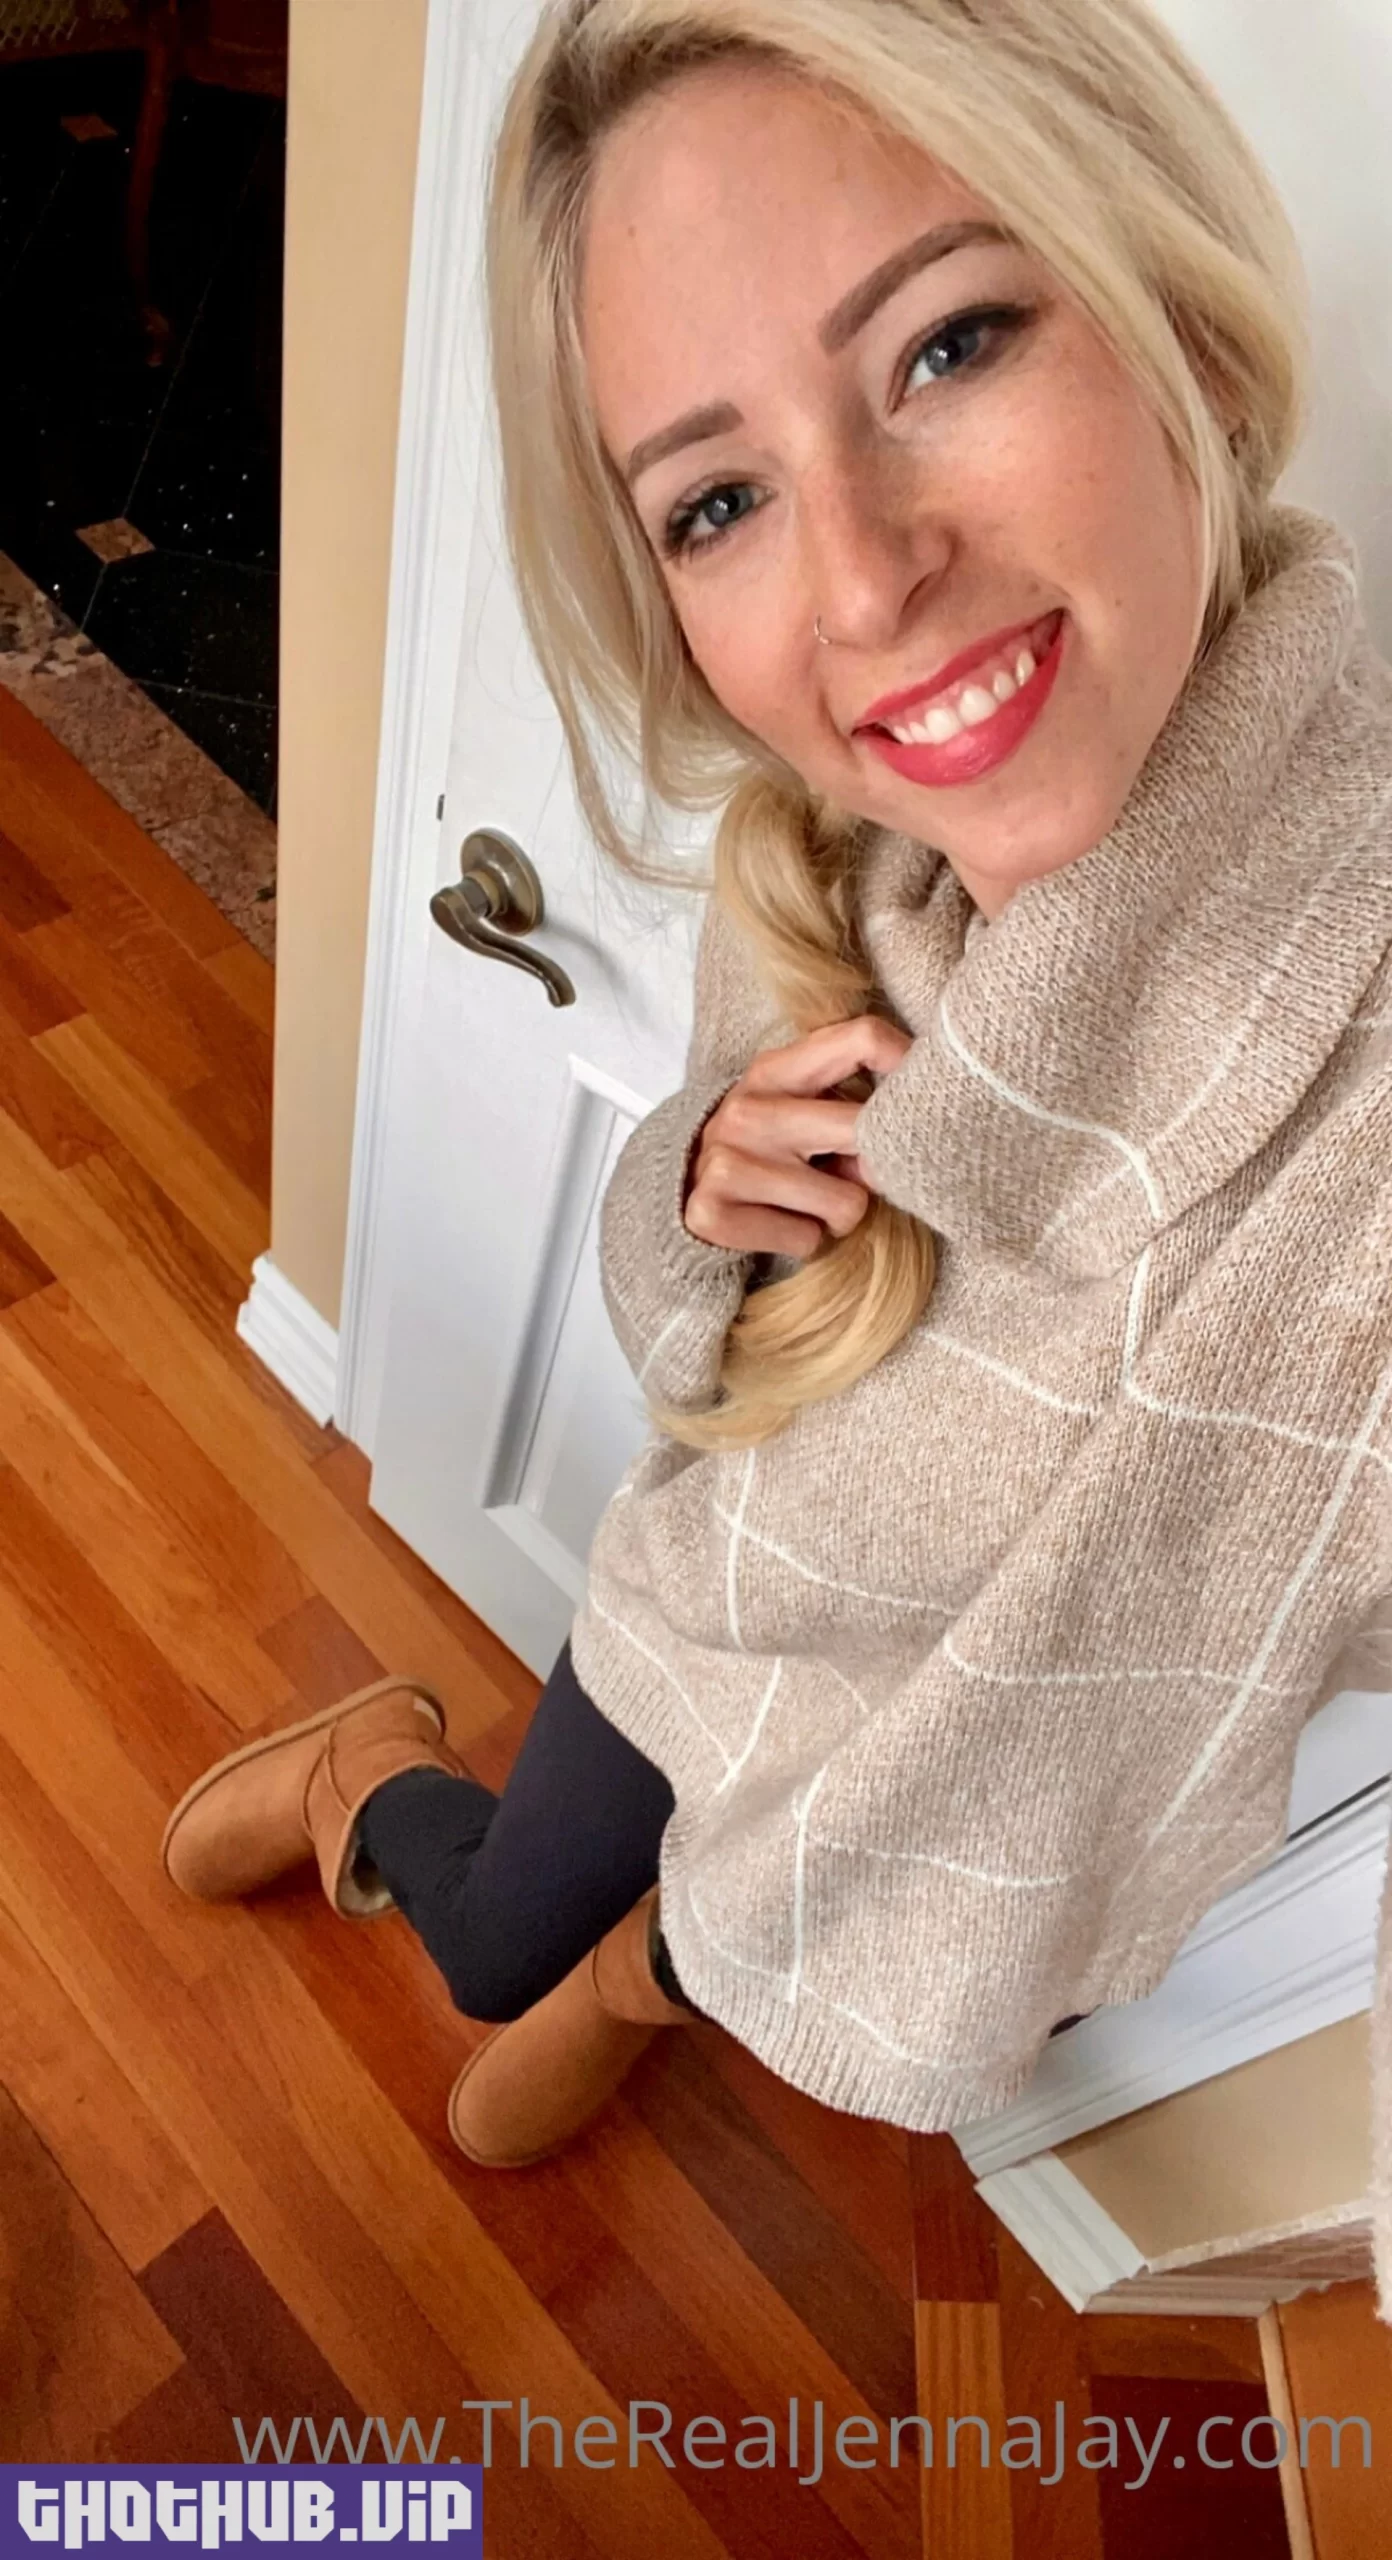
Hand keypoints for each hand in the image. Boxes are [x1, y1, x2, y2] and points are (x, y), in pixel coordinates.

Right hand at [681, 1014, 910, 1259]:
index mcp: (775, 1068)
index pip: (861, 1038)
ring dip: (839, 1213)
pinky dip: (804, 1240)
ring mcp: (728, 1161)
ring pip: (847, 1202)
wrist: (682, 1191)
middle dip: (876, 1163)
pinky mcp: (713, 1213)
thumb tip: (910, 1137)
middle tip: (858, 1173)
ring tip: (809, 1203)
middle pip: (861, 1129)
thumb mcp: (797, 1106)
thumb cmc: (767, 1147)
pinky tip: (778, 1223)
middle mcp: (748, 1109)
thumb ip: (849, 1106)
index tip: (927, 1096)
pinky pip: (807, 1239)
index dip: (907, 1063)